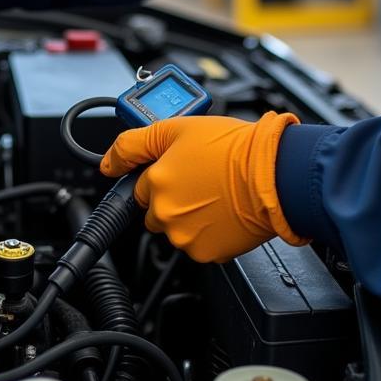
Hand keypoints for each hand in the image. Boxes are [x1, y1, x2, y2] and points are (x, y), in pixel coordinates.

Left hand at [100, 112, 305, 261]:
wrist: (274, 175)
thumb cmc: (234, 149)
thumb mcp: (178, 127)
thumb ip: (134, 143)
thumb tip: (107, 161)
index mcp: (155, 182)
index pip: (138, 186)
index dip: (159, 175)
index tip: (176, 172)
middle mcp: (165, 213)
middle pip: (155, 210)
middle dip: (171, 198)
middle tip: (199, 180)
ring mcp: (185, 236)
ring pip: (176, 228)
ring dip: (189, 215)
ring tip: (216, 193)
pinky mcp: (207, 253)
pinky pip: (198, 243)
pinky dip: (208, 231)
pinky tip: (224, 210)